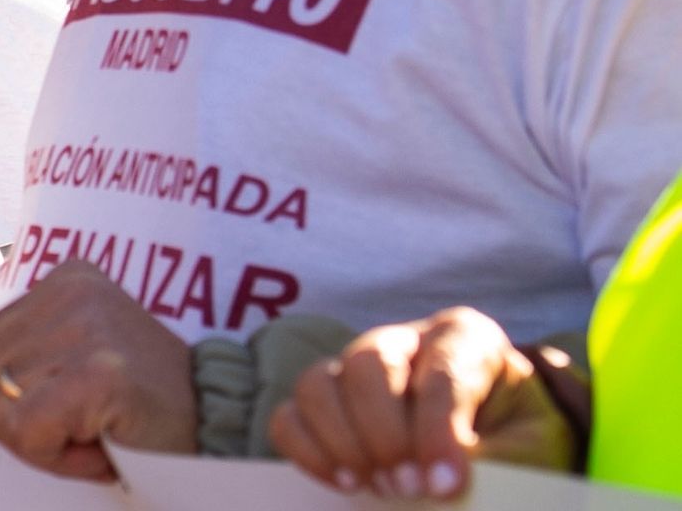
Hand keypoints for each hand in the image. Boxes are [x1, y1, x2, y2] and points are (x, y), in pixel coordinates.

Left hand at [0, 261, 195, 479]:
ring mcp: (86, 327)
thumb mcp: (61, 368)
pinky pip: (28, 430)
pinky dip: (57, 457)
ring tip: (97, 432)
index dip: (16, 396)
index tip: (75, 404)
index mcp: (63, 279)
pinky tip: (102, 445)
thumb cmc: (142, 404)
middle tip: (84, 426)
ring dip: (43, 444)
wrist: (223, 427)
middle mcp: (71, 290)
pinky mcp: (99, 372)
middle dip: (21, 422)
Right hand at [269, 309, 574, 498]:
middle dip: (384, 432)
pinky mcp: (329, 402)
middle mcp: (405, 340)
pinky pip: (291, 414)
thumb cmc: (527, 448)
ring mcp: (358, 367)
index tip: (445, 486)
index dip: (438, 431)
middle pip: (369, 363)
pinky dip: (306, 450)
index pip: (441, 371)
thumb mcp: (535, 451)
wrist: (515, 461)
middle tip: (406, 487)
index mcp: (466, 338)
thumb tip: (437, 480)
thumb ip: (496, 460)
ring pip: (319, 383)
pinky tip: (344, 482)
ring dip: (342, 441)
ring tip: (375, 488)